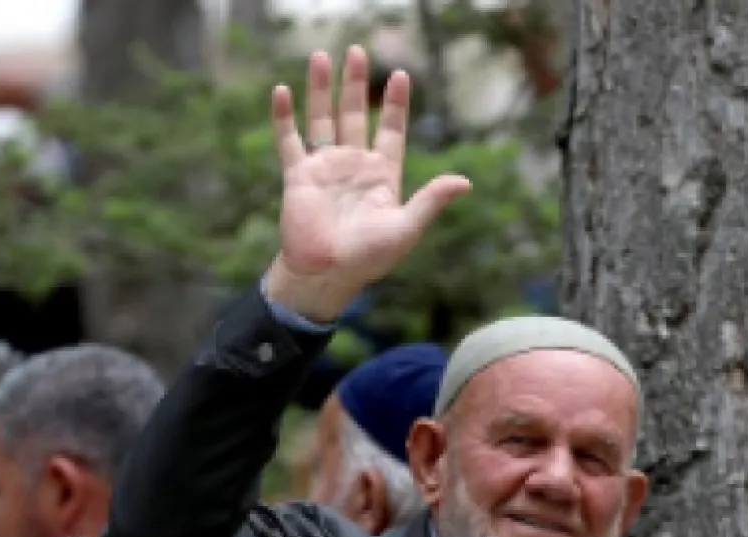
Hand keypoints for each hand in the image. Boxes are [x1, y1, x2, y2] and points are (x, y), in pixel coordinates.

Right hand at [263, 47, 471, 322]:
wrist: (329, 274)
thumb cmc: (370, 258)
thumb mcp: (406, 228)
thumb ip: (431, 201)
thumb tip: (465, 182)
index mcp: (382, 176)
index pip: (390, 131)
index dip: (394, 105)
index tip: (400, 75)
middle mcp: (354, 166)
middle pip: (354, 115)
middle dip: (355, 83)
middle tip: (357, 50)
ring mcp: (325, 168)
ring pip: (322, 119)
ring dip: (321, 89)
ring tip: (322, 55)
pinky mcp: (298, 176)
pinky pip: (290, 140)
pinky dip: (284, 117)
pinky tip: (283, 91)